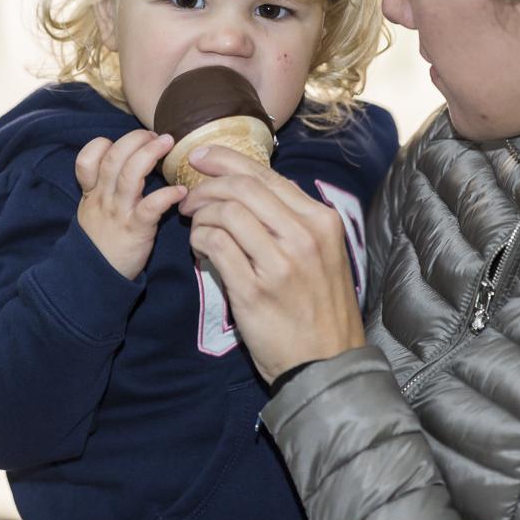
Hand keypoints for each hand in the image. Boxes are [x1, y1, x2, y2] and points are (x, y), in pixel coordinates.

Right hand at [75, 130, 185, 279]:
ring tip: (168, 144)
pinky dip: (167, 194)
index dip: (102, 144)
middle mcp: (103, 197)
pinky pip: (151, 206)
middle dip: (136, 139)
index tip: (123, 141)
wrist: (95, 280)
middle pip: (115, 157)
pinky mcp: (136, 229)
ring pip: (131, 174)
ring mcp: (119, 212)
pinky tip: (181, 191)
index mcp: (92, 193)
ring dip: (151, 154)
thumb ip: (103, 188)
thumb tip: (129, 162)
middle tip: (157, 135)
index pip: (87, 159)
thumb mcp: (92, 212)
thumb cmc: (102, 242)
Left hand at [179, 146, 365, 382]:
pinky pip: (215, 246)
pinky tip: (200, 249)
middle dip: (207, 185)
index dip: (227, 160)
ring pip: (226, 213)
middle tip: (190, 198)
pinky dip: (200, 240)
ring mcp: (280, 263)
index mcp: (322, 221)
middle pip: (243, 187)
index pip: (267, 175)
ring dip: (200, 215)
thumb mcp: (324, 254)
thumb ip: (295, 221)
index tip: (201, 157)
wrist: (328, 363)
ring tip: (195, 228)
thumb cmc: (321, 307)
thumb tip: (250, 189)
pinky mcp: (255, 291)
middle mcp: (304, 236)